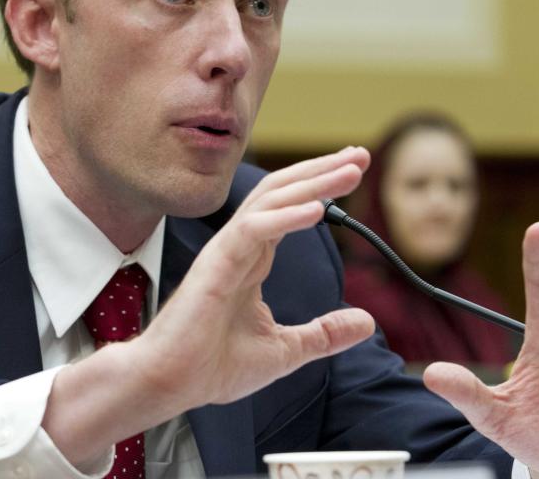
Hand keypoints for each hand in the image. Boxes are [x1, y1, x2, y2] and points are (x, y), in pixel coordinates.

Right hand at [139, 145, 375, 406]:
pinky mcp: (216, 264)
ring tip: (350, 171)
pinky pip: (253, 229)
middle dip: (322, 170)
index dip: (322, 186)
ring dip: (313, 183)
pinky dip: (286, 217)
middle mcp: (241, 245)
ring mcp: (227, 250)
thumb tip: (367, 322)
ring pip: (271, 200)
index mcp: (253, 258)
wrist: (171, 384)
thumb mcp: (285, 350)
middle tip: (361, 155)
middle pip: (283, 191)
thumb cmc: (213, 365)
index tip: (355, 171)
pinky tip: (318, 210)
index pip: (291, 207)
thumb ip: (324, 333)